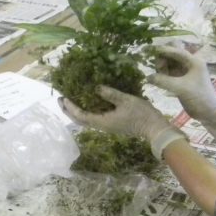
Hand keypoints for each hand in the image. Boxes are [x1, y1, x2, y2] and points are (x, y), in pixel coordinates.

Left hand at [59, 86, 185, 159]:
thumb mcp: (125, 100)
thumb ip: (109, 93)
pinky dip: (85, 112)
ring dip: (75, 111)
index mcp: (102, 121)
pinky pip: (93, 118)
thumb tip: (95, 87)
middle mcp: (101, 126)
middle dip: (68, 110)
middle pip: (79, 120)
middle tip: (60, 99)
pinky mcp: (111, 125)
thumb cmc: (141, 114)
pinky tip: (86, 103)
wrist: (154, 128)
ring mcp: (106, 126)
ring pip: (85, 120)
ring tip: (69, 100)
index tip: (63, 97)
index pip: (80, 115)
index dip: (70, 107)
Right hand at [147, 46, 215, 115]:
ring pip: (168, 63)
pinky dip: (162, 74)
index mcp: (193, 61)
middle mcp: (189, 63)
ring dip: (161, 67)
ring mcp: (184, 71)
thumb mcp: (180, 88)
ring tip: (158, 77)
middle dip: (162, 59)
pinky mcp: (181, 79)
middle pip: (171, 54)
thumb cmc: (199, 97)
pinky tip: (157, 79)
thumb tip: (147, 77)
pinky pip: (168, 72)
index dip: (162, 50)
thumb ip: (163, 81)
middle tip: (158, 69)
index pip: (175, 50)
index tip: (148, 51)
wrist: (209, 112)